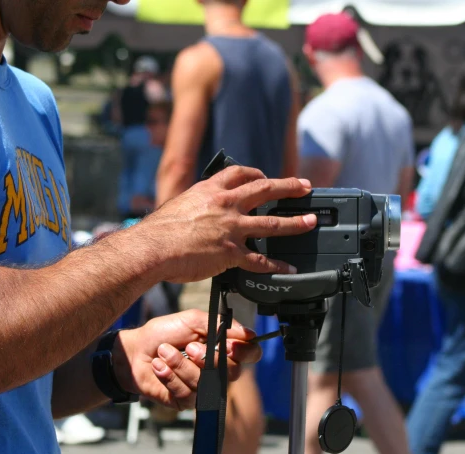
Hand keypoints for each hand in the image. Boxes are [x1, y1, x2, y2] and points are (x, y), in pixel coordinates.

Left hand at [112, 309, 260, 409]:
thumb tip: (246, 333)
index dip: (245, 351)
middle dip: (209, 358)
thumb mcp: (190, 320)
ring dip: (181, 364)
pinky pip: (187, 393)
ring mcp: (202, 388)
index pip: (250, 354)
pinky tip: (159, 367)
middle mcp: (216, 370)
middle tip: (189, 347)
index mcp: (222, 348)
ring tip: (164, 352)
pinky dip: (170, 377)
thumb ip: (217, 324)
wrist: (134, 351)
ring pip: (205, 383)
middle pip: (232, 372)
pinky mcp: (185, 401)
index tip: (230, 344)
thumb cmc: (162, 334)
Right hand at [137, 166, 317, 282]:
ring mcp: (231, 228)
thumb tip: (195, 214)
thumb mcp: (178, 207)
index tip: (265, 176)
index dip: (256, 173)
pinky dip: (277, 266)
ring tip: (310, 222)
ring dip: (295, 223)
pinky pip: (260, 260)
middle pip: (265, 190)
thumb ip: (194, 207)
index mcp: (210, 191)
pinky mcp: (232, 252)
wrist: (153, 248)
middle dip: (289, 187)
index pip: (239, 174)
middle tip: (305, 187)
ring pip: (272, 224)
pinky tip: (289, 268)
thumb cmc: (159, 231)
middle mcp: (225, 205)